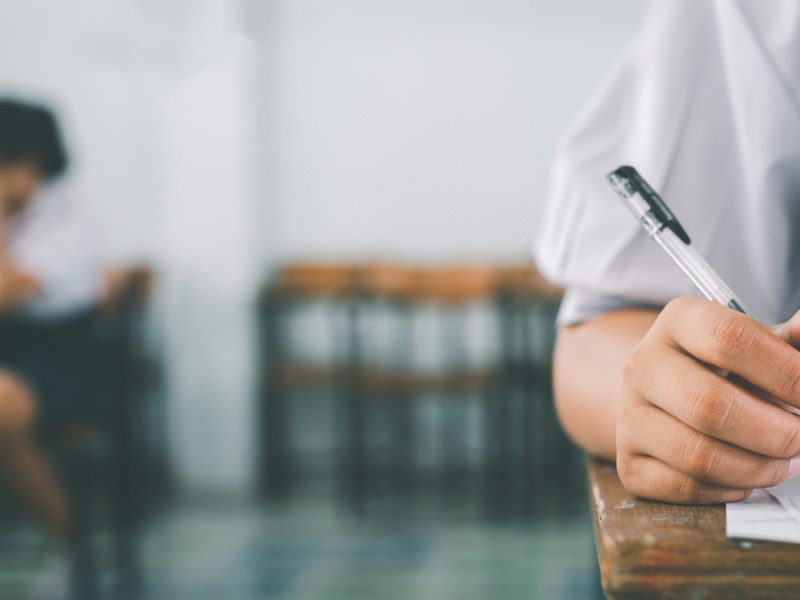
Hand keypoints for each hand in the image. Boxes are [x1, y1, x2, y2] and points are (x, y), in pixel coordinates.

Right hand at [616, 297, 799, 503]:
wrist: (668, 396)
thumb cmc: (727, 371)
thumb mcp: (759, 343)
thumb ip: (791, 342)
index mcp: (678, 321)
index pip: (729, 339)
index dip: (784, 372)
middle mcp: (643, 364)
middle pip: (710, 405)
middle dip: (776, 432)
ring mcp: (629, 415)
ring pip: (699, 456)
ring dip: (759, 468)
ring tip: (782, 460)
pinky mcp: (628, 461)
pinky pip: (685, 487)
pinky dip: (729, 489)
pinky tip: (745, 476)